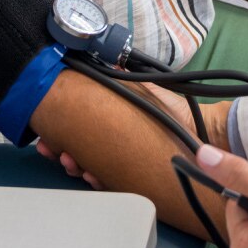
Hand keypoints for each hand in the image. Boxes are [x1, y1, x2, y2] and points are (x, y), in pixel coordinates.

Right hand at [35, 83, 230, 186]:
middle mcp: (112, 144)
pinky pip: (111, 184)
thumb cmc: (174, 110)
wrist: (201, 133)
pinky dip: (98, 181)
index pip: (78, 130)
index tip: (47, 134)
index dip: (59, 133)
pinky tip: (93, 176)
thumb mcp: (146, 88)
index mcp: (110, 123)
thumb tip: (106, 63)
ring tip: (72, 163)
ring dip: (76, 167)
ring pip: (89, 168)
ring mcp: (121, 162)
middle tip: (54, 150)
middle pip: (78, 151)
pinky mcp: (134, 179)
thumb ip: (125, 78)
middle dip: (61, 152)